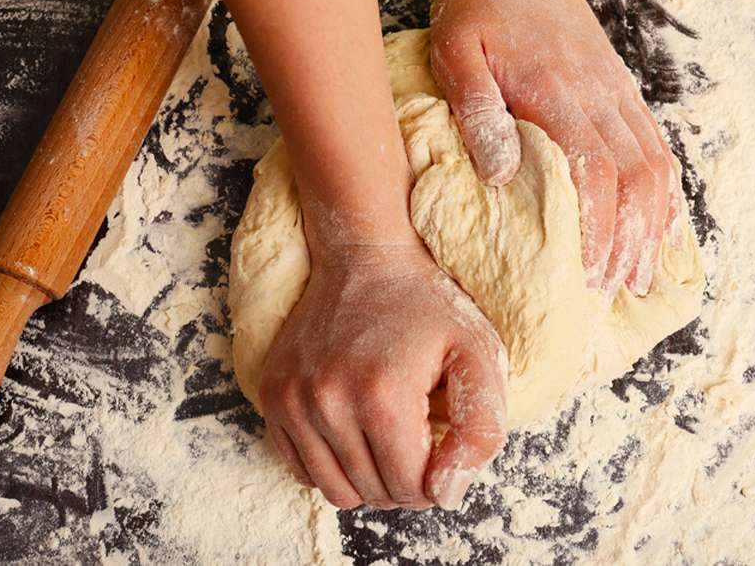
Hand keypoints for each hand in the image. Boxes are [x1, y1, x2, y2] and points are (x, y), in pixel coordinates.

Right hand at [257, 242, 507, 509]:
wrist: (363, 258)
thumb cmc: (427, 306)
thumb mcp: (479, 355)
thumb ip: (482, 431)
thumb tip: (448, 495)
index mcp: (383, 395)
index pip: (412, 488)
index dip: (438, 480)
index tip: (442, 446)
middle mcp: (328, 401)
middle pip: (373, 492)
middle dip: (404, 480)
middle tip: (418, 439)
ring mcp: (292, 399)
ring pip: (335, 491)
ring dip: (368, 479)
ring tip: (387, 440)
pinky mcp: (272, 396)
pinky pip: (301, 469)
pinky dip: (331, 465)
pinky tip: (354, 431)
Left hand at [430, 0, 678, 295]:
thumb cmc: (480, 11)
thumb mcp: (455, 52)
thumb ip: (477, 110)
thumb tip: (500, 175)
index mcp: (557, 93)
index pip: (594, 173)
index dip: (598, 230)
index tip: (589, 276)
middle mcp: (599, 98)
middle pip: (636, 179)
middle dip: (631, 241)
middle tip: (615, 291)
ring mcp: (618, 95)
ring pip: (656, 166)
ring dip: (654, 224)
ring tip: (640, 274)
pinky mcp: (624, 93)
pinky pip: (657, 147)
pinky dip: (665, 192)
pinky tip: (659, 227)